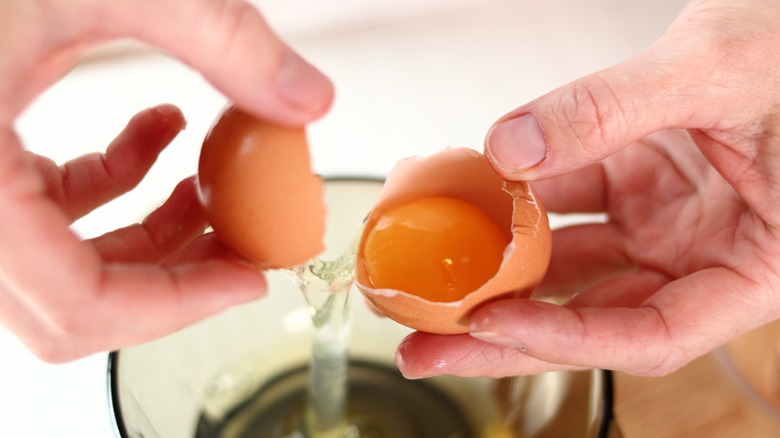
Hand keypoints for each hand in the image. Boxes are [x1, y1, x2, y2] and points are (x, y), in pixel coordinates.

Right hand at [0, 0, 333, 361]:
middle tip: (240, 248)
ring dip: (149, 235)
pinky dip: (112, 187)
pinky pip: (45, 208)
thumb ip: (223, 39)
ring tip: (211, 191)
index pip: (77, 300)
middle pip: (71, 301)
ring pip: (62, 262)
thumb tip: (307, 97)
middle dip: (171, 279)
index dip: (179, 304)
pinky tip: (159, 134)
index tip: (247, 279)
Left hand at [397, 0, 779, 377]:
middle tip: (428, 346)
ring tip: (432, 278)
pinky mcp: (641, 183)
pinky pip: (570, 201)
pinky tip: (475, 199)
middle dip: (505, 333)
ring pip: (573, 264)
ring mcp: (669, 221)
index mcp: (757, 267)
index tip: (491, 324)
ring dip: (500, 270)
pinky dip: (521, 202)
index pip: (652, 334)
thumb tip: (511, 149)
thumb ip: (610, 109)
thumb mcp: (716, 70)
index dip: (566, 340)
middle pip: (594, 316)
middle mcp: (705, 255)